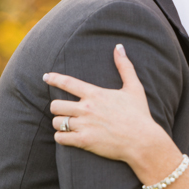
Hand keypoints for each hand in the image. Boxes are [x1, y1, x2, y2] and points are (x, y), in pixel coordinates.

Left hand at [45, 44, 173, 169]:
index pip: (67, 83)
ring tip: (67, 124)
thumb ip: (125, 67)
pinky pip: (60, 138)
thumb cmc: (139, 114)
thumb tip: (119, 47)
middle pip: (56, 105)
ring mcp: (84, 125)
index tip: (45, 77)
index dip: (54, 78)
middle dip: (57, 107)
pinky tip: (68, 136)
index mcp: (95, 94)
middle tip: (64, 110)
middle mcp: (87, 108)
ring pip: (56, 122)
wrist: (143, 141)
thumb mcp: (134, 88)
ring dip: (59, 123)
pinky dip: (61, 137)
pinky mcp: (84, 141)